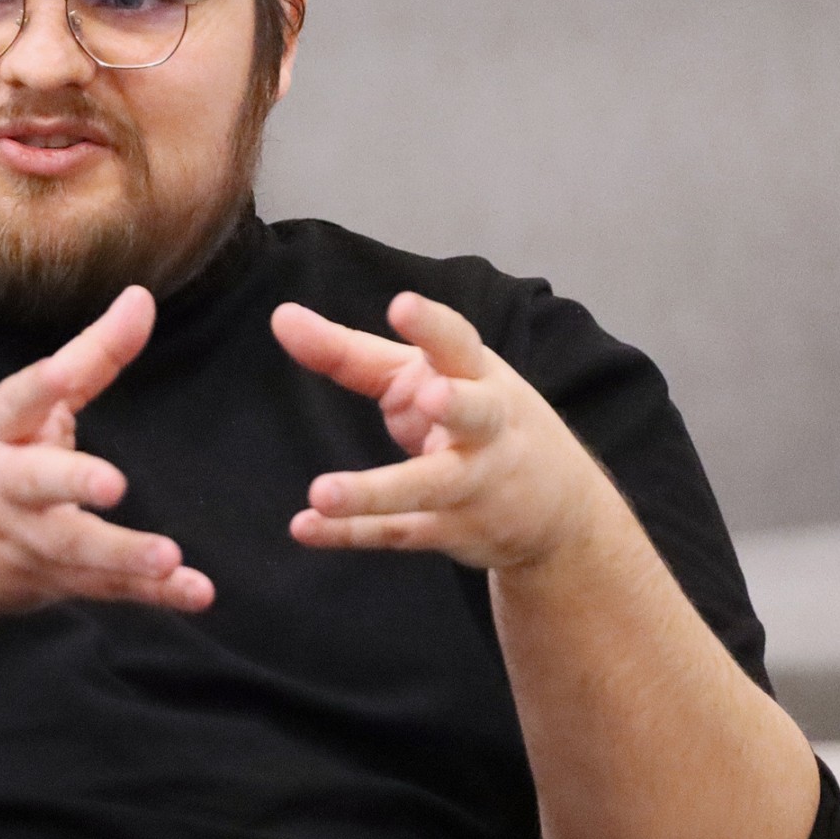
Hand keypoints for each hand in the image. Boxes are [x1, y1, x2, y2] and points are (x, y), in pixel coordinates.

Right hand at [0, 286, 213, 620]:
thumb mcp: (20, 407)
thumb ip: (89, 357)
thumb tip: (143, 297)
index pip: (16, 401)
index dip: (39, 385)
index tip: (61, 371)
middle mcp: (4, 486)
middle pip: (33, 483)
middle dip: (69, 482)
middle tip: (112, 484)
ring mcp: (24, 539)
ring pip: (72, 548)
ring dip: (121, 555)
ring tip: (170, 556)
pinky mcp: (50, 580)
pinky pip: (104, 587)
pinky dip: (153, 593)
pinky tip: (196, 591)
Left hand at [271, 292, 611, 570]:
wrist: (557, 508)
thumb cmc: (474, 417)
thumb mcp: (424, 377)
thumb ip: (351, 351)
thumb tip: (282, 317)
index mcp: (477, 375)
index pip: (459, 344)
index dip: (433, 326)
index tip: (402, 305)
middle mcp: (485, 428)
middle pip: (476, 414)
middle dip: (458, 405)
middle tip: (429, 397)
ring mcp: (472, 484)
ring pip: (428, 487)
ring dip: (376, 491)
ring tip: (323, 492)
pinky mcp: (452, 530)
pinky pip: (397, 532)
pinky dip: (352, 532)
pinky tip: (306, 527)